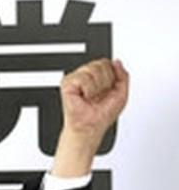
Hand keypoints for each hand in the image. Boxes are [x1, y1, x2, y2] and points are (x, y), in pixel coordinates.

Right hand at [51, 58, 128, 176]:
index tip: (108, 90)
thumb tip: (116, 62)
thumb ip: (123, 76)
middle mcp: (85, 75)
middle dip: (105, 82)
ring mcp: (75, 78)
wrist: (90, 127)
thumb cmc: (102, 114)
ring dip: (97, 88)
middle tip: (99, 95)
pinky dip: (88, 90)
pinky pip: (83, 77)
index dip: (111, 76)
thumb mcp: (121, 93)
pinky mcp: (67, 83)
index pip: (106, 62)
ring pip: (92, 69)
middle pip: (101, 64)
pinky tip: (84, 96)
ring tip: (92, 97)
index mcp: (98, 76)